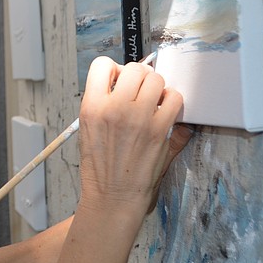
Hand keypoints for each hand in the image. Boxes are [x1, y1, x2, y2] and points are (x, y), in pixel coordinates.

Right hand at [77, 56, 186, 216]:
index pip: (101, 65)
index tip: (118, 80)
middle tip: (140, 92)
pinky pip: (174, 98)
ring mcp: (137, 118)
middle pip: (134, 68)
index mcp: (92, 107)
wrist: (112, 196)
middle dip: (139, 76)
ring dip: (157, 87)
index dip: (113, 70)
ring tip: (153, 102)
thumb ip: (102, 104)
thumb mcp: (88, 130)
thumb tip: (123, 81)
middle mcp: (113, 108)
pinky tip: (164, 112)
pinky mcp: (158, 130)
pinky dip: (173, 101)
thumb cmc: (100, 168)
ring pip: (156, 79)